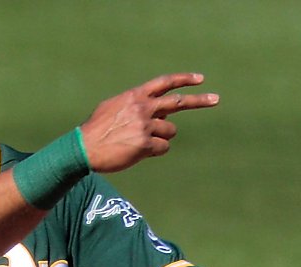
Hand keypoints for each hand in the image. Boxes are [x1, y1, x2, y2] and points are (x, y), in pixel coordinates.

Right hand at [79, 73, 218, 173]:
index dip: (184, 80)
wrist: (84, 148)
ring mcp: (145, 126)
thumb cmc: (95, 130)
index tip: (200, 79)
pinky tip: (138, 152)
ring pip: (170, 131)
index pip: (165, 83)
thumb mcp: (112, 107)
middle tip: (216, 99)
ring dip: (161, 137)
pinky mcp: (145, 144)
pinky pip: (163, 148)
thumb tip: (151, 107)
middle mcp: (144, 108)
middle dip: (200, 100)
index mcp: (135, 96)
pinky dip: (155, 151)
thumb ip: (133, 103)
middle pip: (178, 102)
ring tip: (140, 142)